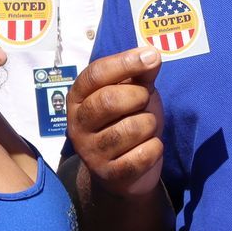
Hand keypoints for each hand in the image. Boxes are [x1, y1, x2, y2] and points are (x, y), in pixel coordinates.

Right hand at [69, 46, 164, 197]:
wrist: (124, 171)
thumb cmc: (127, 120)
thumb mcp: (133, 92)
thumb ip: (140, 73)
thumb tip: (152, 55)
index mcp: (78, 98)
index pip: (95, 74)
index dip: (125, 62)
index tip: (152, 56)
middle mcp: (77, 124)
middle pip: (109, 100)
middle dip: (138, 96)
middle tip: (144, 100)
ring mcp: (90, 152)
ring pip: (130, 128)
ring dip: (149, 124)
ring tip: (146, 127)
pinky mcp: (108, 175)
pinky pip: (141, 156)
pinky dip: (155, 148)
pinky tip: (149, 147)